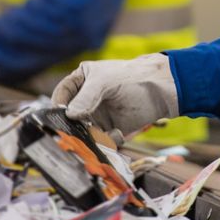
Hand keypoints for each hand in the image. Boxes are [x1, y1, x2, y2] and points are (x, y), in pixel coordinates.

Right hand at [51, 53, 177, 136]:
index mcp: (81, 81)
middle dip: (71, 127)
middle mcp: (85, 101)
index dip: (58, 105)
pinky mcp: (110, 131)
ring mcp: (97, 117)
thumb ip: (86, 97)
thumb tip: (69, 115)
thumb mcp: (105, 81)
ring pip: (83, 132)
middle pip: (69, 118)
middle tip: (73, 133)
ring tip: (99, 135)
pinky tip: (118, 133)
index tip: (59, 115)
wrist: (161, 89)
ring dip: (88, 137)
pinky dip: (106, 142)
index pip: (62, 95)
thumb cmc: (131, 77)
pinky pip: (101, 141)